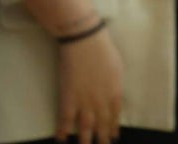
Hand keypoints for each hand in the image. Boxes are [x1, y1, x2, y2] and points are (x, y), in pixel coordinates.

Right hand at [55, 26, 122, 143]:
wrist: (85, 42)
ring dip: (85, 140)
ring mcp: (84, 101)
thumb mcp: (117, 68)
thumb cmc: (104, 50)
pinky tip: (61, 139)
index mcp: (114, 92)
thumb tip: (114, 95)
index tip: (113, 136)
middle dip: (102, 138)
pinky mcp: (68, 98)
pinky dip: (62, 131)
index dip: (113, 127)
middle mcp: (101, 101)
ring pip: (85, 127)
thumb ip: (115, 85)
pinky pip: (65, 119)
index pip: (115, 115)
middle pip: (102, 124)